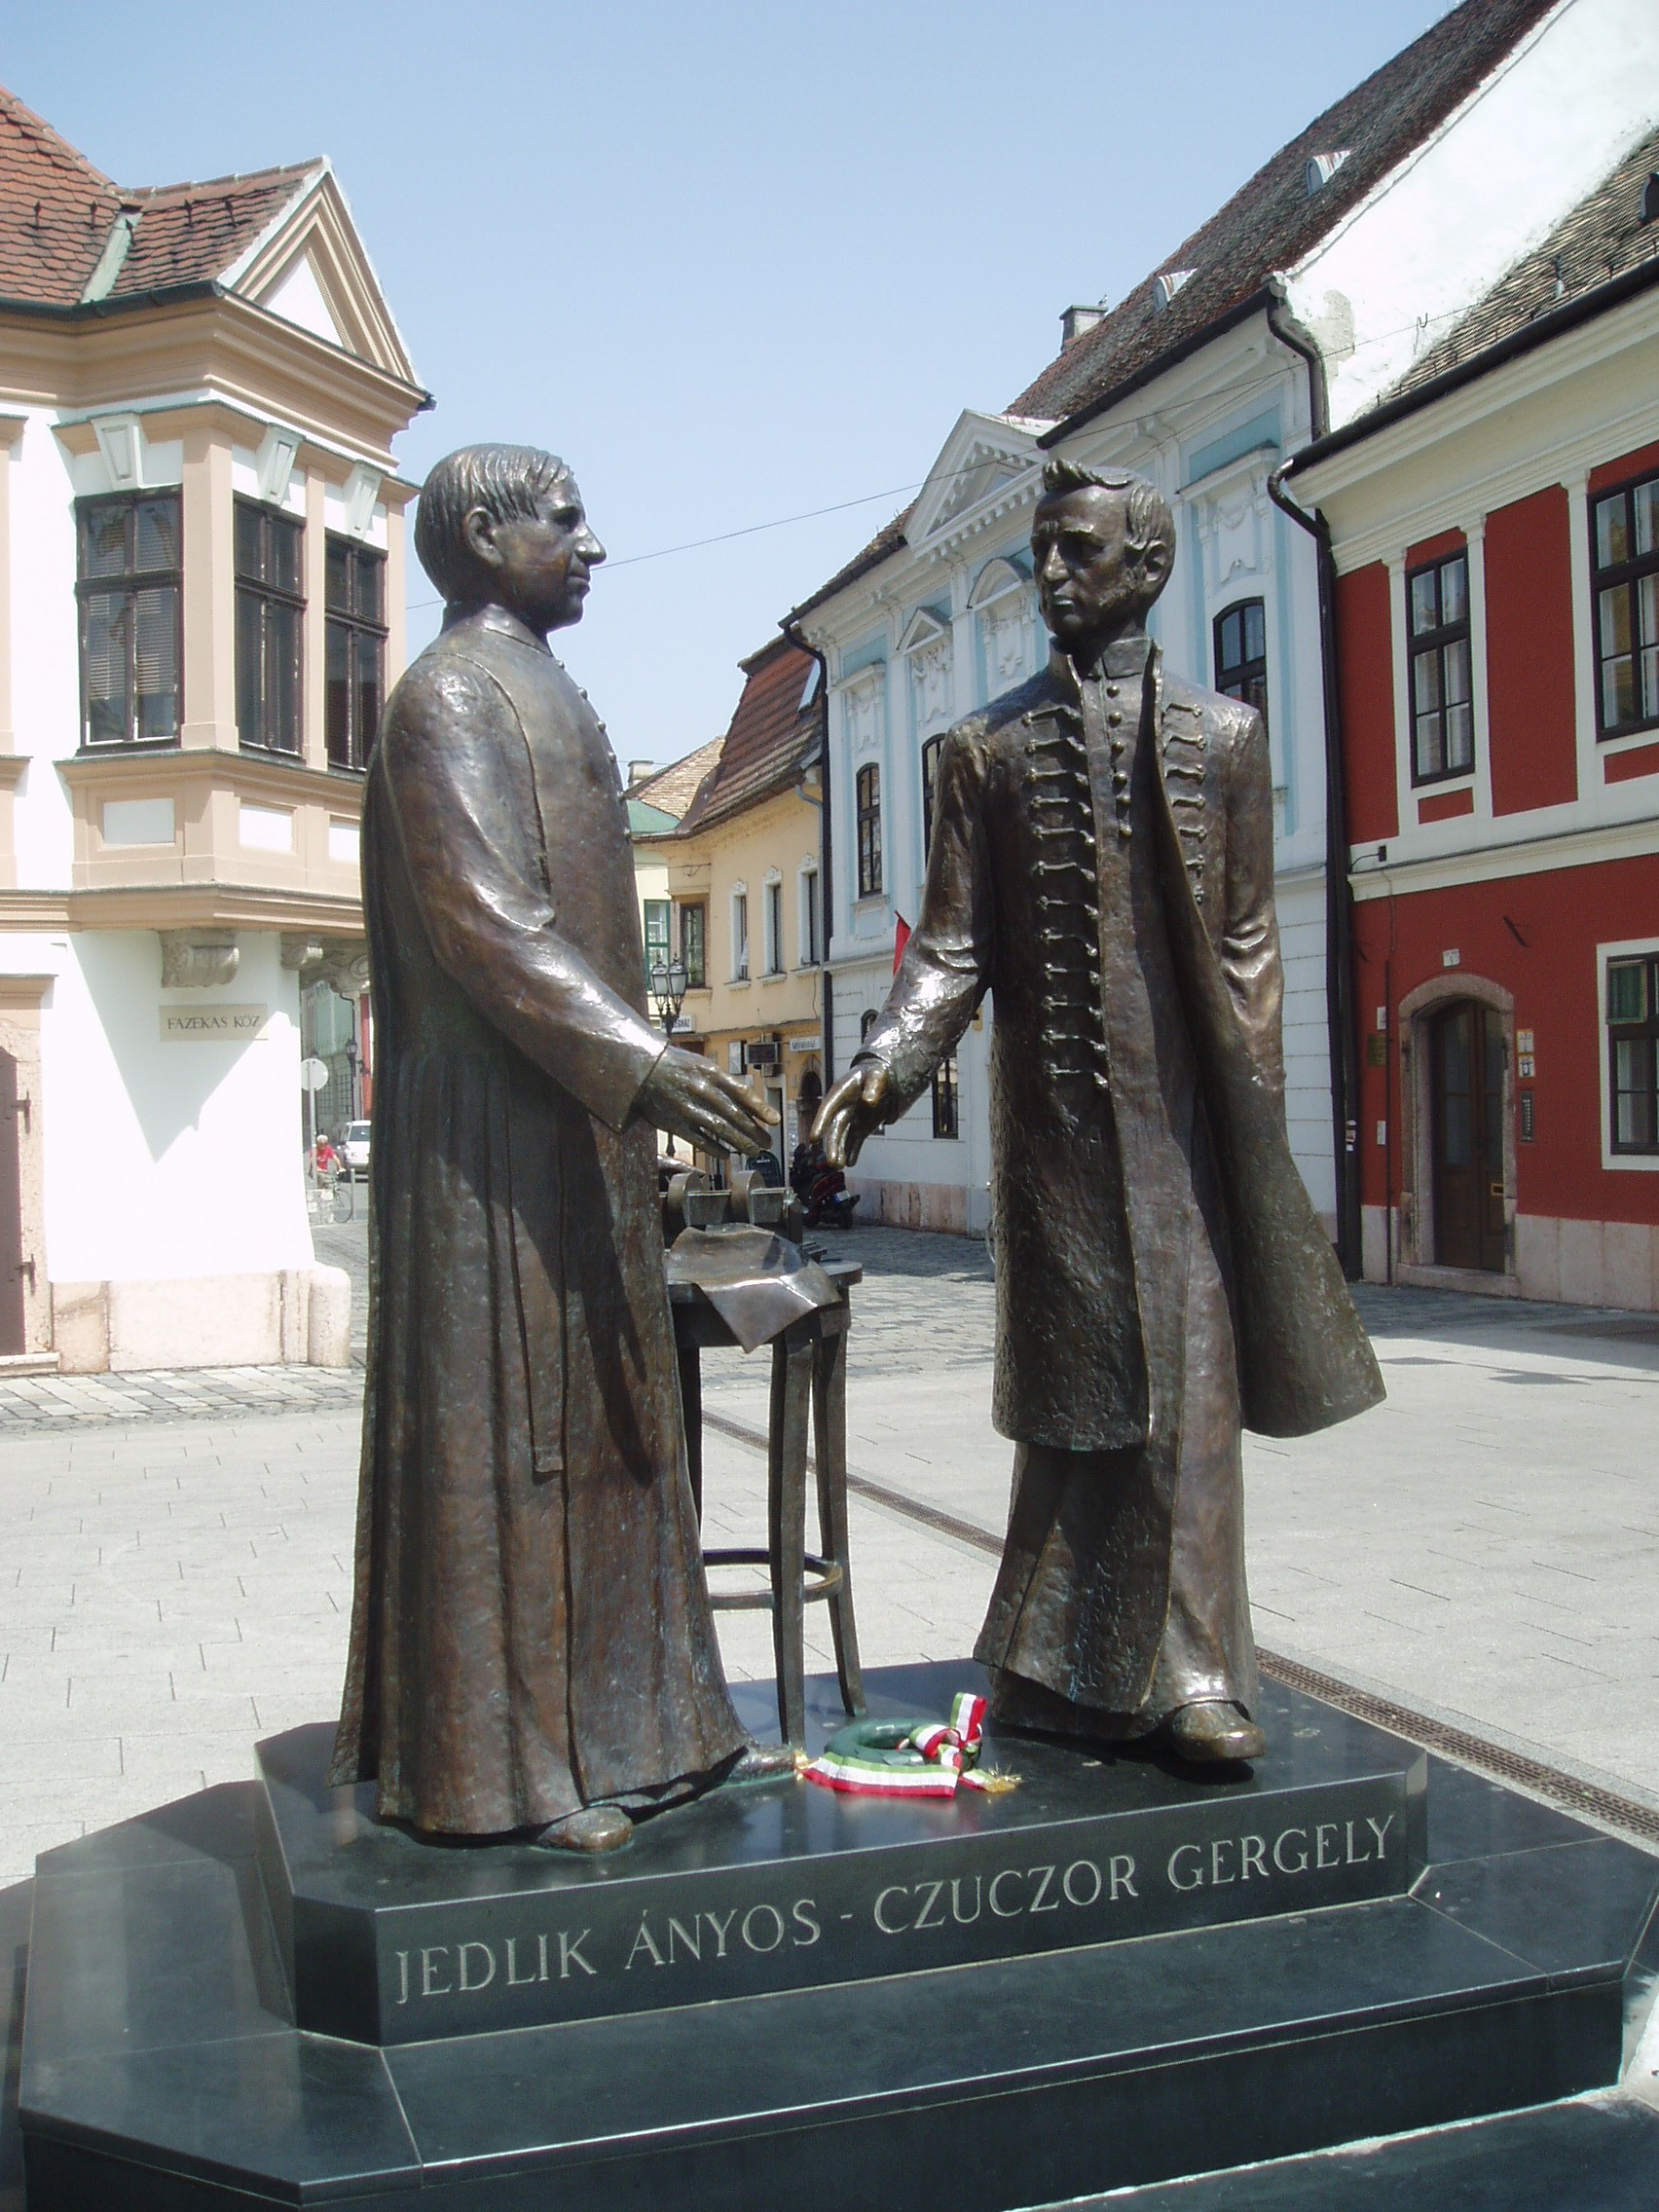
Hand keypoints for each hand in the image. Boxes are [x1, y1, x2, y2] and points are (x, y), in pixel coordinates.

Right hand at [637, 1049, 776, 1156]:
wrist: (644, 1069)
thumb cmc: (680, 1067)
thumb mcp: (703, 1066)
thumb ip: (724, 1083)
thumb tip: (750, 1104)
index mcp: (711, 1073)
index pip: (741, 1093)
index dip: (760, 1108)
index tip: (774, 1121)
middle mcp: (701, 1090)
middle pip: (734, 1115)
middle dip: (754, 1132)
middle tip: (767, 1144)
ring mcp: (687, 1108)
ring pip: (720, 1129)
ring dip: (740, 1142)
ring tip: (753, 1151)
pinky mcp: (675, 1123)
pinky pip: (699, 1140)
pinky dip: (715, 1149)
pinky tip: (727, 1155)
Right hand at [813, 1063, 891, 1167]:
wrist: (884, 1081)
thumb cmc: (878, 1074)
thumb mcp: (878, 1074)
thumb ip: (874, 1086)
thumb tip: (868, 1101)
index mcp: (840, 1093)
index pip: (827, 1109)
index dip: (820, 1124)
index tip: (813, 1139)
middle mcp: (842, 1108)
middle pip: (834, 1129)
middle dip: (832, 1146)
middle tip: (832, 1163)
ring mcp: (851, 1119)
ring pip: (843, 1138)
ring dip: (840, 1152)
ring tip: (839, 1166)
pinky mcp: (861, 1128)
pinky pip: (855, 1141)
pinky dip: (853, 1151)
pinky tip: (851, 1162)